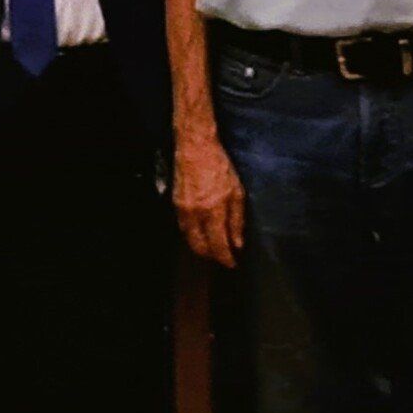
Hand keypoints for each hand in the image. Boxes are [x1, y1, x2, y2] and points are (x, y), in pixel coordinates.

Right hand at [174, 134, 244, 267]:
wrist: (195, 148)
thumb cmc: (220, 167)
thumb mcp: (237, 193)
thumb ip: (237, 220)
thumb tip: (237, 243)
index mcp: (213, 211)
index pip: (218, 245)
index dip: (226, 258)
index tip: (233, 264)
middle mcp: (195, 214)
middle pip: (200, 247)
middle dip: (212, 256)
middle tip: (223, 258)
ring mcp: (182, 209)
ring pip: (189, 239)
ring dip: (201, 247)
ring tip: (214, 248)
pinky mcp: (175, 204)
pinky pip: (183, 227)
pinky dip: (192, 235)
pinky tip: (202, 233)